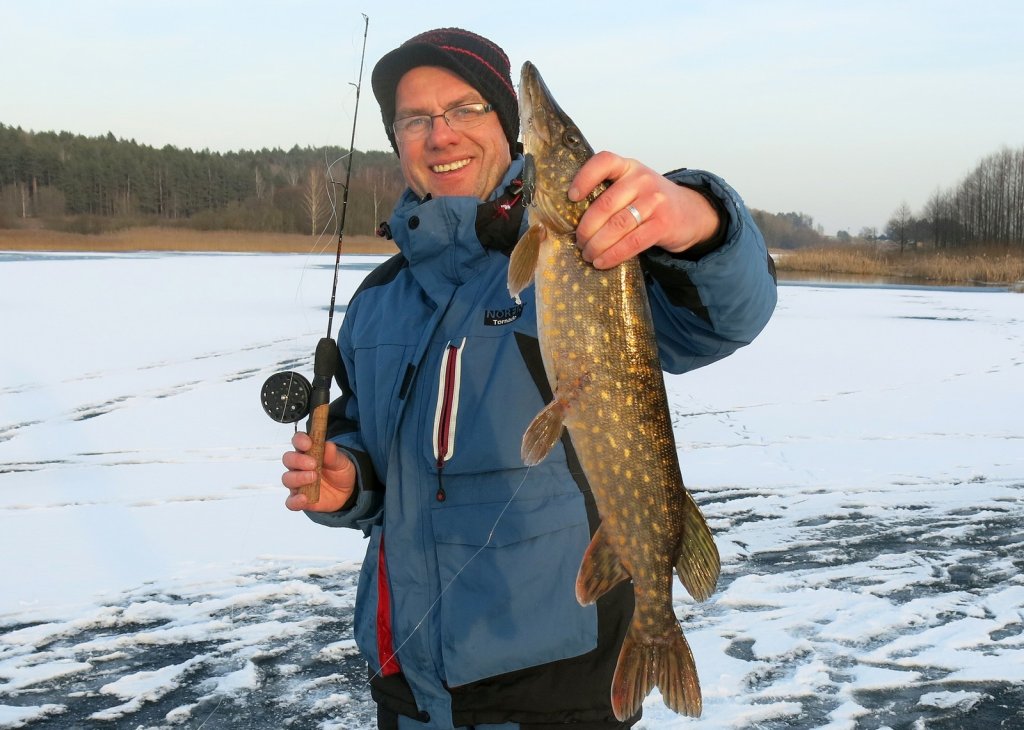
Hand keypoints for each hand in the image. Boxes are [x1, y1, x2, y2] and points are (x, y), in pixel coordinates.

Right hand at [281, 431, 356, 511]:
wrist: (347, 492)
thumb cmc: (340, 472)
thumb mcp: (342, 462)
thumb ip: (333, 455)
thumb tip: (328, 445)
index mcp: (308, 452)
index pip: (297, 441)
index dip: (300, 440)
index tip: (308, 443)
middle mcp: (299, 466)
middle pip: (288, 459)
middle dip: (298, 460)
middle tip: (313, 464)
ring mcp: (298, 483)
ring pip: (287, 479)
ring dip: (298, 478)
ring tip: (314, 478)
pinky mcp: (299, 499)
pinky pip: (290, 501)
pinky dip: (294, 501)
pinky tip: (304, 498)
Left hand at [569, 151, 720, 268]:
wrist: (690, 213)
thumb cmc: (651, 201)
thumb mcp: (632, 186)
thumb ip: (609, 192)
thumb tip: (573, 219)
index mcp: (629, 167)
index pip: (604, 162)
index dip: (584, 178)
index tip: (571, 197)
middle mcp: (642, 180)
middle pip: (605, 205)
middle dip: (586, 229)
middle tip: (579, 242)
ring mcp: (654, 201)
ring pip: (617, 226)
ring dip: (597, 245)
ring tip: (588, 254)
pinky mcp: (663, 224)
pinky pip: (632, 242)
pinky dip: (614, 255)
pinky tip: (602, 262)